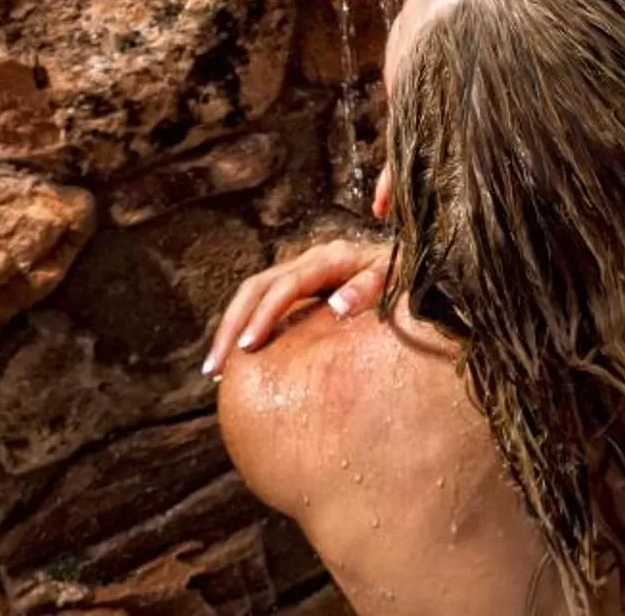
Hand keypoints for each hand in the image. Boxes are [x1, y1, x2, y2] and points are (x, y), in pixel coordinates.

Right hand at [203, 237, 391, 374]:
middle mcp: (310, 261)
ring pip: (253, 294)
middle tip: (214, 367)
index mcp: (331, 258)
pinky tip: (237, 355)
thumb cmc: (404, 274)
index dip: (265, 314)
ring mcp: (302, 271)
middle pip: (256, 287)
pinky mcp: (300, 285)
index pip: (286, 285)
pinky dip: (245, 326)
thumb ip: (370, 288)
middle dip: (232, 325)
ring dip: (231, 327)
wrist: (410, 263)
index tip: (248, 347)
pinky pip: (264, 302)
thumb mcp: (395, 278)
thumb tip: (337, 305)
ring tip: (215, 367)